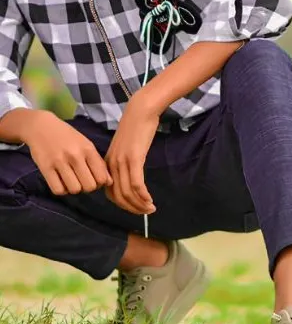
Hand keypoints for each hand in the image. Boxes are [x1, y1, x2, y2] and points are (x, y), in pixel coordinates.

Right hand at [24, 110, 112, 195]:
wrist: (41, 126)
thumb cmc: (66, 136)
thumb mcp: (86, 144)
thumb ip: (98, 162)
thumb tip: (109, 182)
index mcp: (88, 149)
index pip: (102, 177)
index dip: (100, 183)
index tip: (94, 179)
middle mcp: (75, 155)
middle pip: (89, 186)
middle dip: (87, 187)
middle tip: (81, 180)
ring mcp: (60, 162)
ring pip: (74, 190)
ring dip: (74, 188)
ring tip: (70, 180)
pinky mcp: (45, 168)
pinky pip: (58, 190)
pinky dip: (61, 190)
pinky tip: (61, 181)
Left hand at [105, 97, 158, 214]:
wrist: (141, 110)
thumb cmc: (136, 126)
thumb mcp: (125, 147)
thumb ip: (124, 162)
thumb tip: (130, 176)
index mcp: (108, 163)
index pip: (110, 193)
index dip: (123, 205)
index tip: (136, 207)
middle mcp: (112, 165)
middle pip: (119, 197)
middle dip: (132, 208)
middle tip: (146, 212)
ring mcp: (122, 162)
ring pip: (128, 193)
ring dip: (140, 205)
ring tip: (151, 209)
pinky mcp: (134, 159)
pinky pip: (136, 184)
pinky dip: (143, 196)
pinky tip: (150, 200)